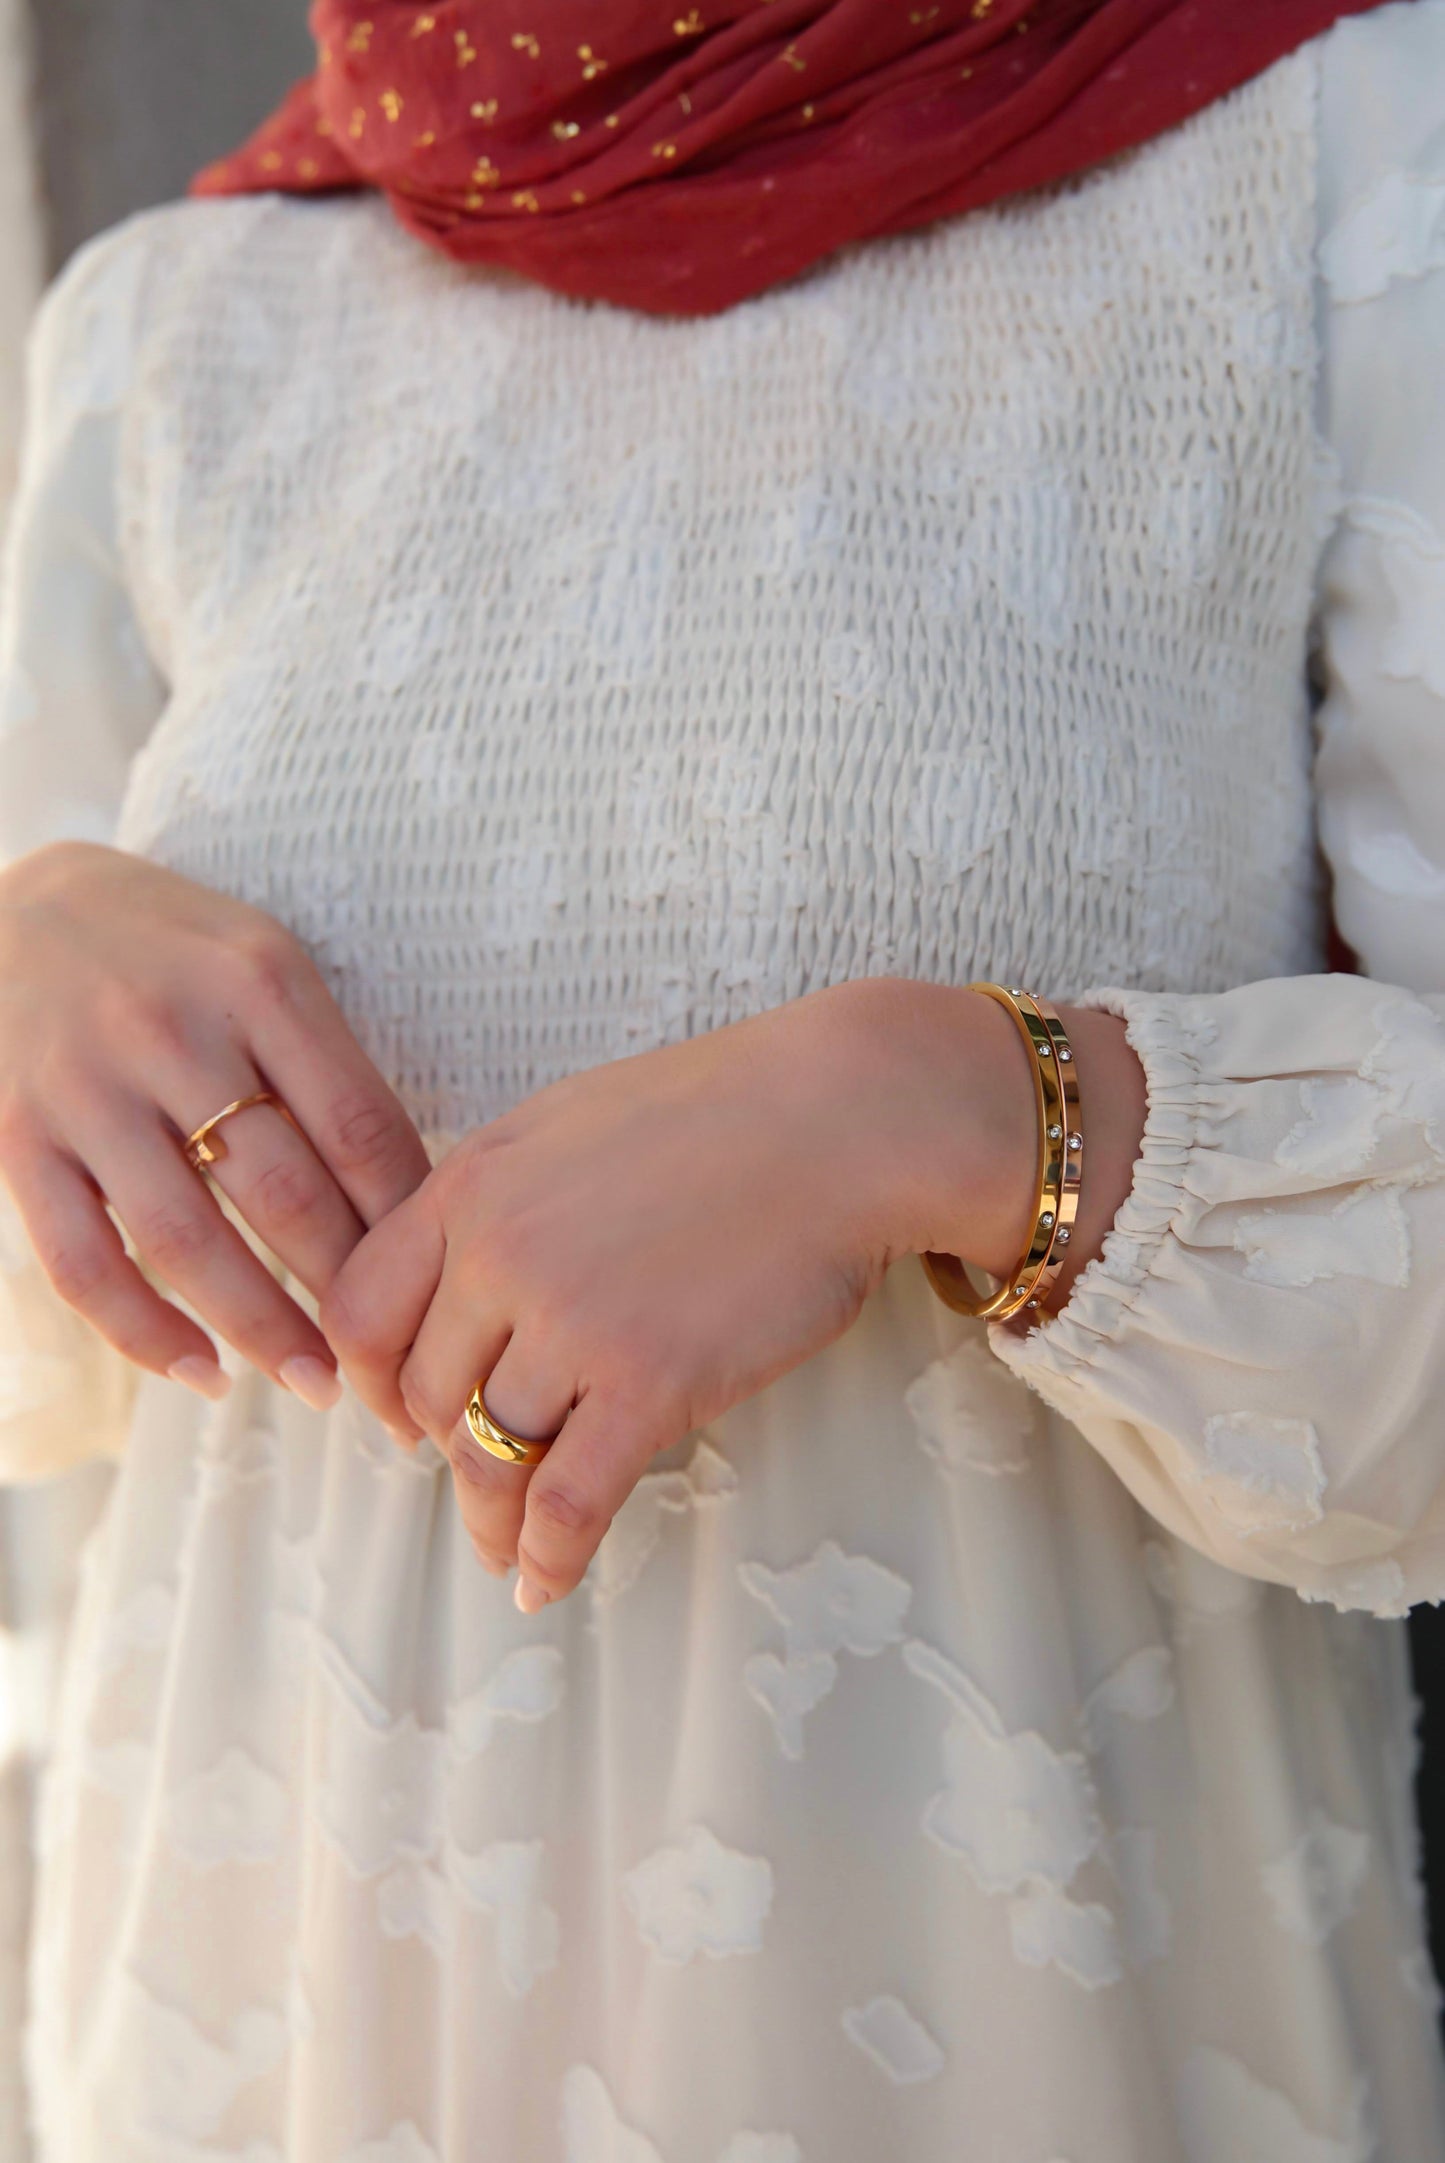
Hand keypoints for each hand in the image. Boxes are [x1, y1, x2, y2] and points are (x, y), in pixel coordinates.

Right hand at [0, 841, 431, 1409]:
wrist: (15, 913)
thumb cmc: (174, 953)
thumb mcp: (264, 966)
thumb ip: (327, 1065)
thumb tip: (412, 1202)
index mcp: (259, 982)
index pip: (359, 1127)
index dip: (406, 1223)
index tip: (439, 1283)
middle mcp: (171, 1030)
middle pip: (283, 1192)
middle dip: (345, 1290)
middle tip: (390, 1357)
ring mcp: (87, 1088)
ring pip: (185, 1241)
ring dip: (260, 1327)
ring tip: (316, 1382)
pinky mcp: (17, 1138)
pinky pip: (83, 1262)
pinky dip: (144, 1332)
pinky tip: (202, 1372)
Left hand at [318, 975, 1036, 1605]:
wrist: (842, 1122)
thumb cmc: (728, 1113)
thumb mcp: (569, 1125)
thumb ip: (502, 1199)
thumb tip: (467, 1275)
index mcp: (472, 1186)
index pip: (363, 1311)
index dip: (373, 1381)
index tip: (400, 1413)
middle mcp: (499, 1256)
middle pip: (425, 1394)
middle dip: (444, 1446)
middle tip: (478, 1472)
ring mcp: (572, 1323)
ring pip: (488, 1455)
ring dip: (491, 1518)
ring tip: (506, 1548)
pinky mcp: (648, 1383)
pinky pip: (568, 1500)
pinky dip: (548, 1556)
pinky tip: (544, 1582)